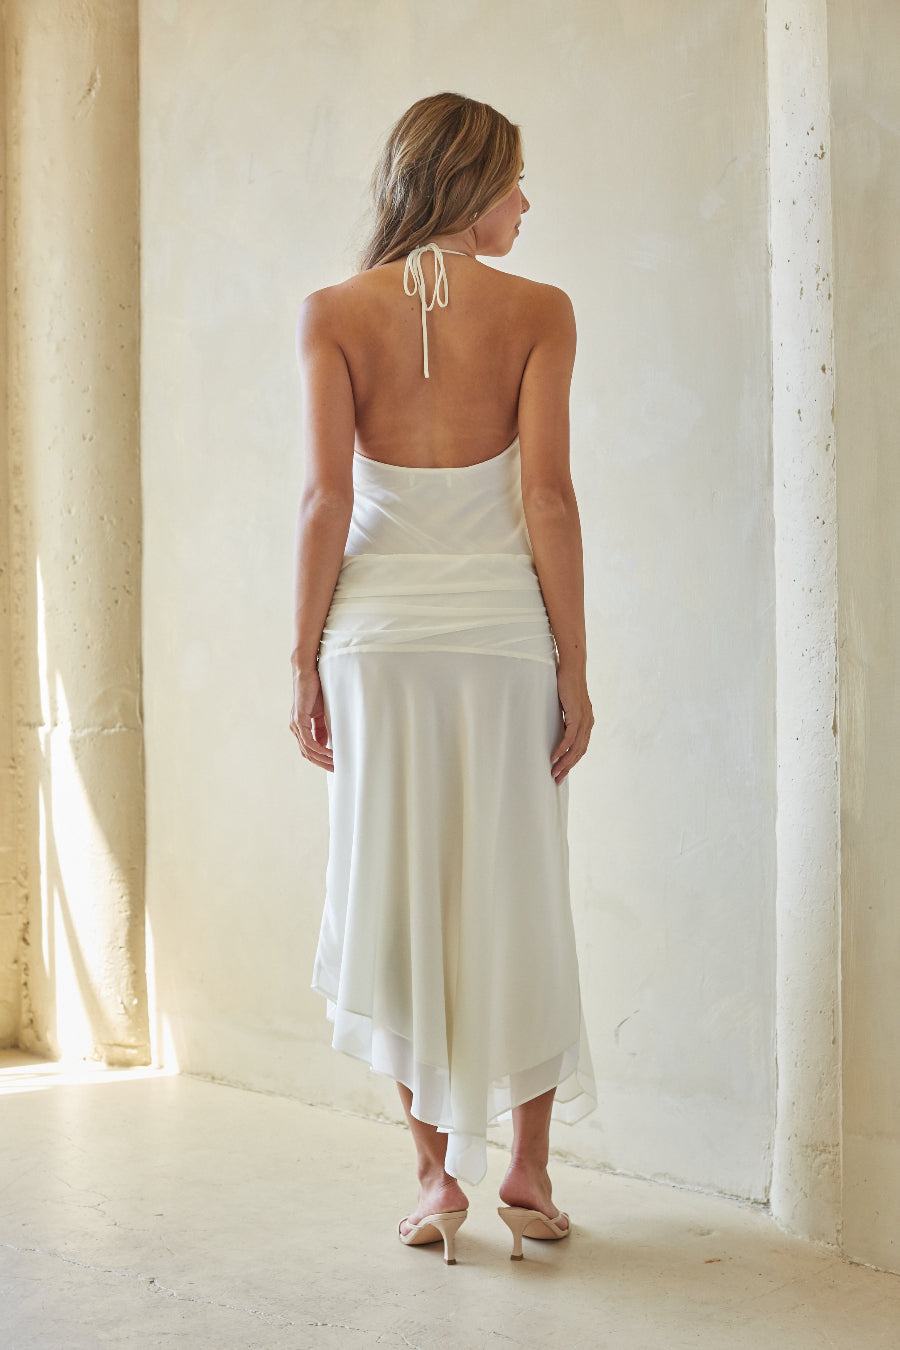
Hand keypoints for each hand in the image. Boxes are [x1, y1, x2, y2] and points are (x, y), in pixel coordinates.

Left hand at [289, 666, 332, 771]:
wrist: (308, 672)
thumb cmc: (315, 689)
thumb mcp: (321, 713)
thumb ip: (321, 728)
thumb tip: (326, 744)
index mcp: (300, 727)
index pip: (309, 750)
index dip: (320, 760)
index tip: (334, 765)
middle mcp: (295, 728)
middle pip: (307, 754)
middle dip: (322, 763)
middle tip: (336, 770)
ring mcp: (296, 724)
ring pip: (307, 750)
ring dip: (322, 759)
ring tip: (335, 763)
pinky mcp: (299, 719)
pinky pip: (308, 740)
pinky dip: (319, 749)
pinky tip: (329, 753)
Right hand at [551, 664, 592, 783]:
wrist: (571, 667)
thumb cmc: (566, 683)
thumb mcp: (565, 705)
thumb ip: (564, 717)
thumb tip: (555, 727)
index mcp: (587, 722)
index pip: (581, 748)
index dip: (572, 762)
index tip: (562, 773)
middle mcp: (588, 723)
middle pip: (579, 752)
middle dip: (568, 768)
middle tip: (557, 779)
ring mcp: (584, 719)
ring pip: (575, 748)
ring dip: (564, 762)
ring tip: (554, 772)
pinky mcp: (577, 715)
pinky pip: (570, 737)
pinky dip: (562, 749)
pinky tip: (554, 757)